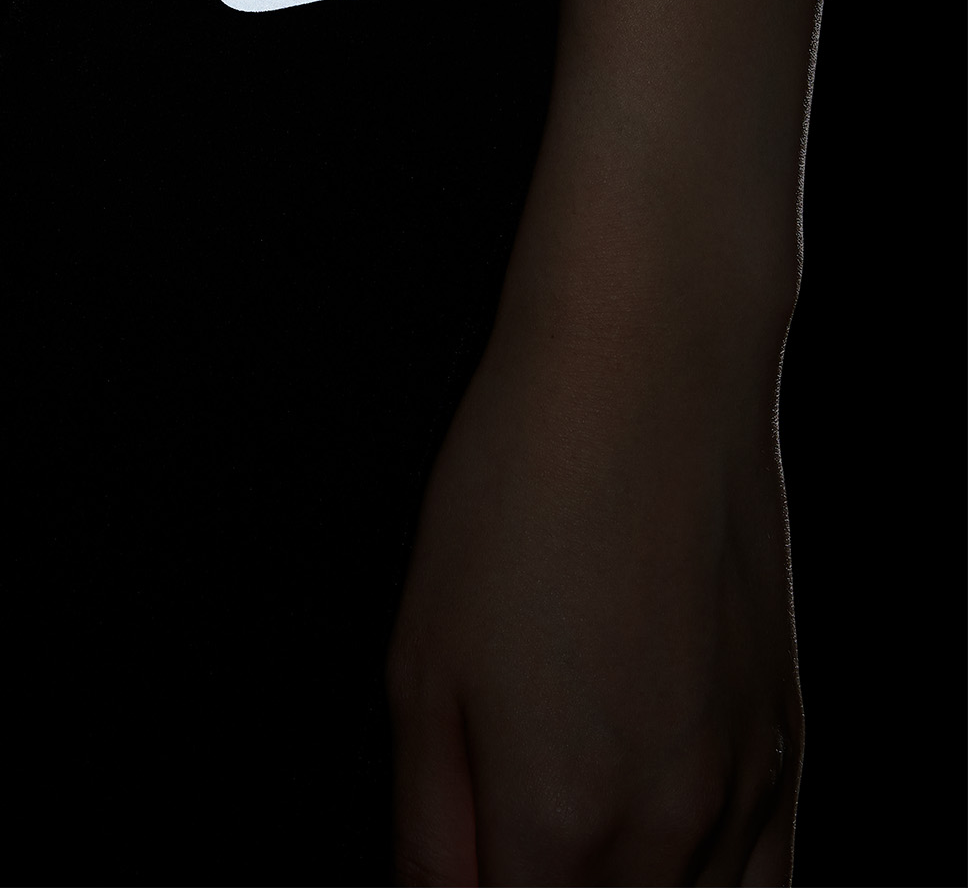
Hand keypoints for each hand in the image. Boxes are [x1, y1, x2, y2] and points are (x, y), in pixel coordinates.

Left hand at [388, 172, 802, 885]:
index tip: (464, 856)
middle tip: (502, 819)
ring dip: (618, 884)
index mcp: (559, 817)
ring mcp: (745, 787)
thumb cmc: (526, 486)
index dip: (475, 888)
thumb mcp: (420, 663)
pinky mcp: (789, 740)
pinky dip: (705, 882)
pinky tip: (659, 837)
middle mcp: (668, 824)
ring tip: (571, 815)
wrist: (649, 372)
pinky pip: (765, 879)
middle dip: (539, 880)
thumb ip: (430, 822)